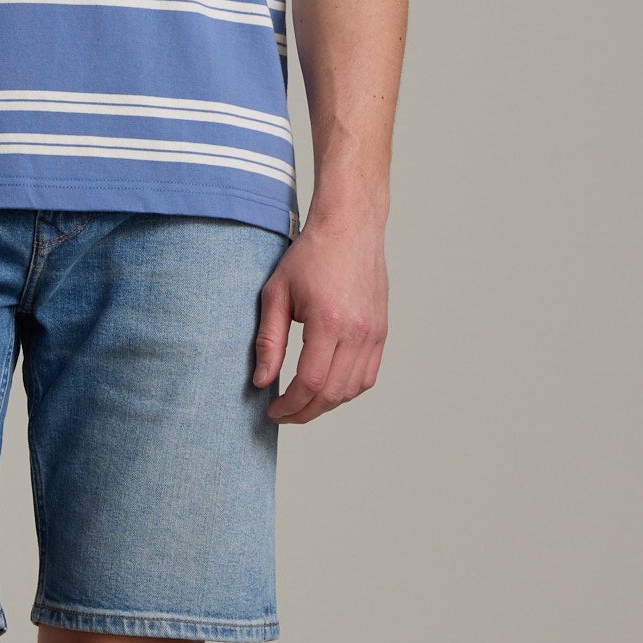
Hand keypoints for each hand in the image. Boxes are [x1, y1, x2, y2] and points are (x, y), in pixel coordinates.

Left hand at [252, 205, 388, 424]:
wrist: (349, 228)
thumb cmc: (310, 255)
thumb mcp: (276, 294)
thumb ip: (268, 341)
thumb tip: (262, 381)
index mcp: (328, 321)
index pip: (309, 382)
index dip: (289, 405)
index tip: (272, 410)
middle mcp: (357, 331)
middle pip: (332, 393)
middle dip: (305, 412)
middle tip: (283, 414)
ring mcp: (374, 332)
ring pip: (352, 389)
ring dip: (326, 404)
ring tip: (302, 403)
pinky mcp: (381, 331)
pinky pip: (368, 376)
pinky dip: (347, 390)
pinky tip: (326, 388)